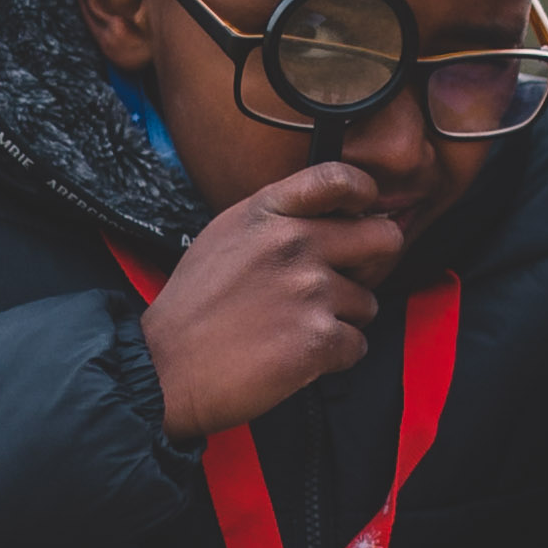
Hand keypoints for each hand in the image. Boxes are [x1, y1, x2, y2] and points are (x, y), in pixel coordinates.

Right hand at [143, 162, 405, 441]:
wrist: (163, 368)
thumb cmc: (195, 307)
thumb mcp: (226, 236)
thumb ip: (280, 219)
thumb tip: (337, 216)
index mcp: (267, 212)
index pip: (339, 178)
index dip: (365, 196)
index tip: (362, 214)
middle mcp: (293, 242)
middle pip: (384, 239)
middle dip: (370, 266)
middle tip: (339, 285)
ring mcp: (309, 290)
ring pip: (367, 302)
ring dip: (341, 320)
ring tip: (292, 329)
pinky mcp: (318, 337)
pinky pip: (357, 344)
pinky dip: (333, 357)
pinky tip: (294, 355)